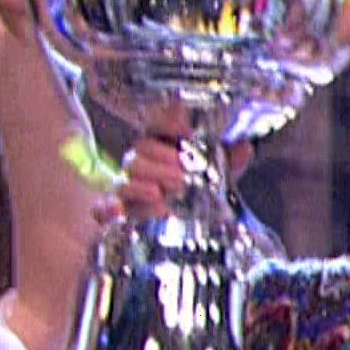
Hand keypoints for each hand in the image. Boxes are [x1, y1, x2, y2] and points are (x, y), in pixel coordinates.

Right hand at [109, 105, 253, 221]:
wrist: (184, 226)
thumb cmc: (199, 190)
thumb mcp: (217, 174)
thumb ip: (228, 160)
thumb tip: (245, 148)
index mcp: (164, 144)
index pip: (157, 125)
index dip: (167, 123)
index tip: (185, 129)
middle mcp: (143, 161)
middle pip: (140, 151)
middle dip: (160, 161)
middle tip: (181, 175)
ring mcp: (129, 186)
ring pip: (125, 177)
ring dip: (142, 184)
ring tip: (161, 194)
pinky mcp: (120, 213)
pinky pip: (104, 208)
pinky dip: (107, 209)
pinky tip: (116, 211)